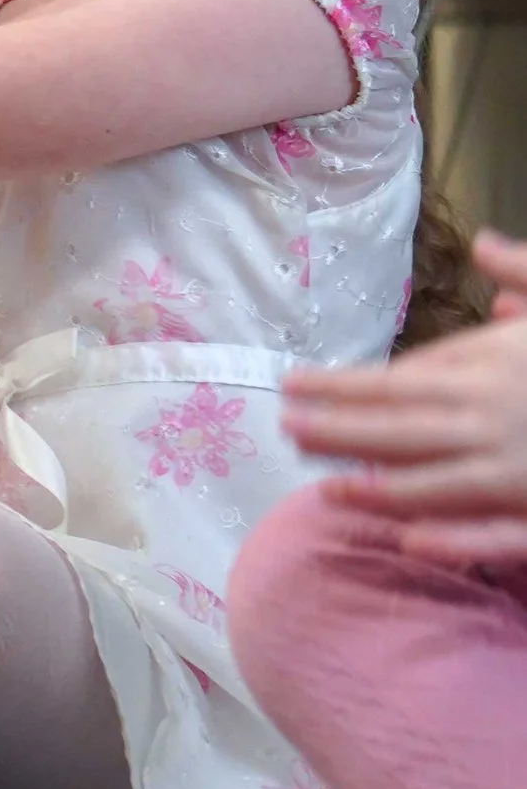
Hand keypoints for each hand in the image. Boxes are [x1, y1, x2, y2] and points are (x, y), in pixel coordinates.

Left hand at [285, 230, 526, 563]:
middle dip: (339, 427)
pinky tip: (410, 542)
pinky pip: (502, 529)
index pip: (408, 377)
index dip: (347, 384)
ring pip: (439, 479)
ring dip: (377, 484)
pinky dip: (456, 535)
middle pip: (405, 424)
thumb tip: (484, 246)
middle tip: (284, 429)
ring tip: (323, 485)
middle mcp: (506, 413)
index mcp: (505, 364)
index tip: (298, 386)